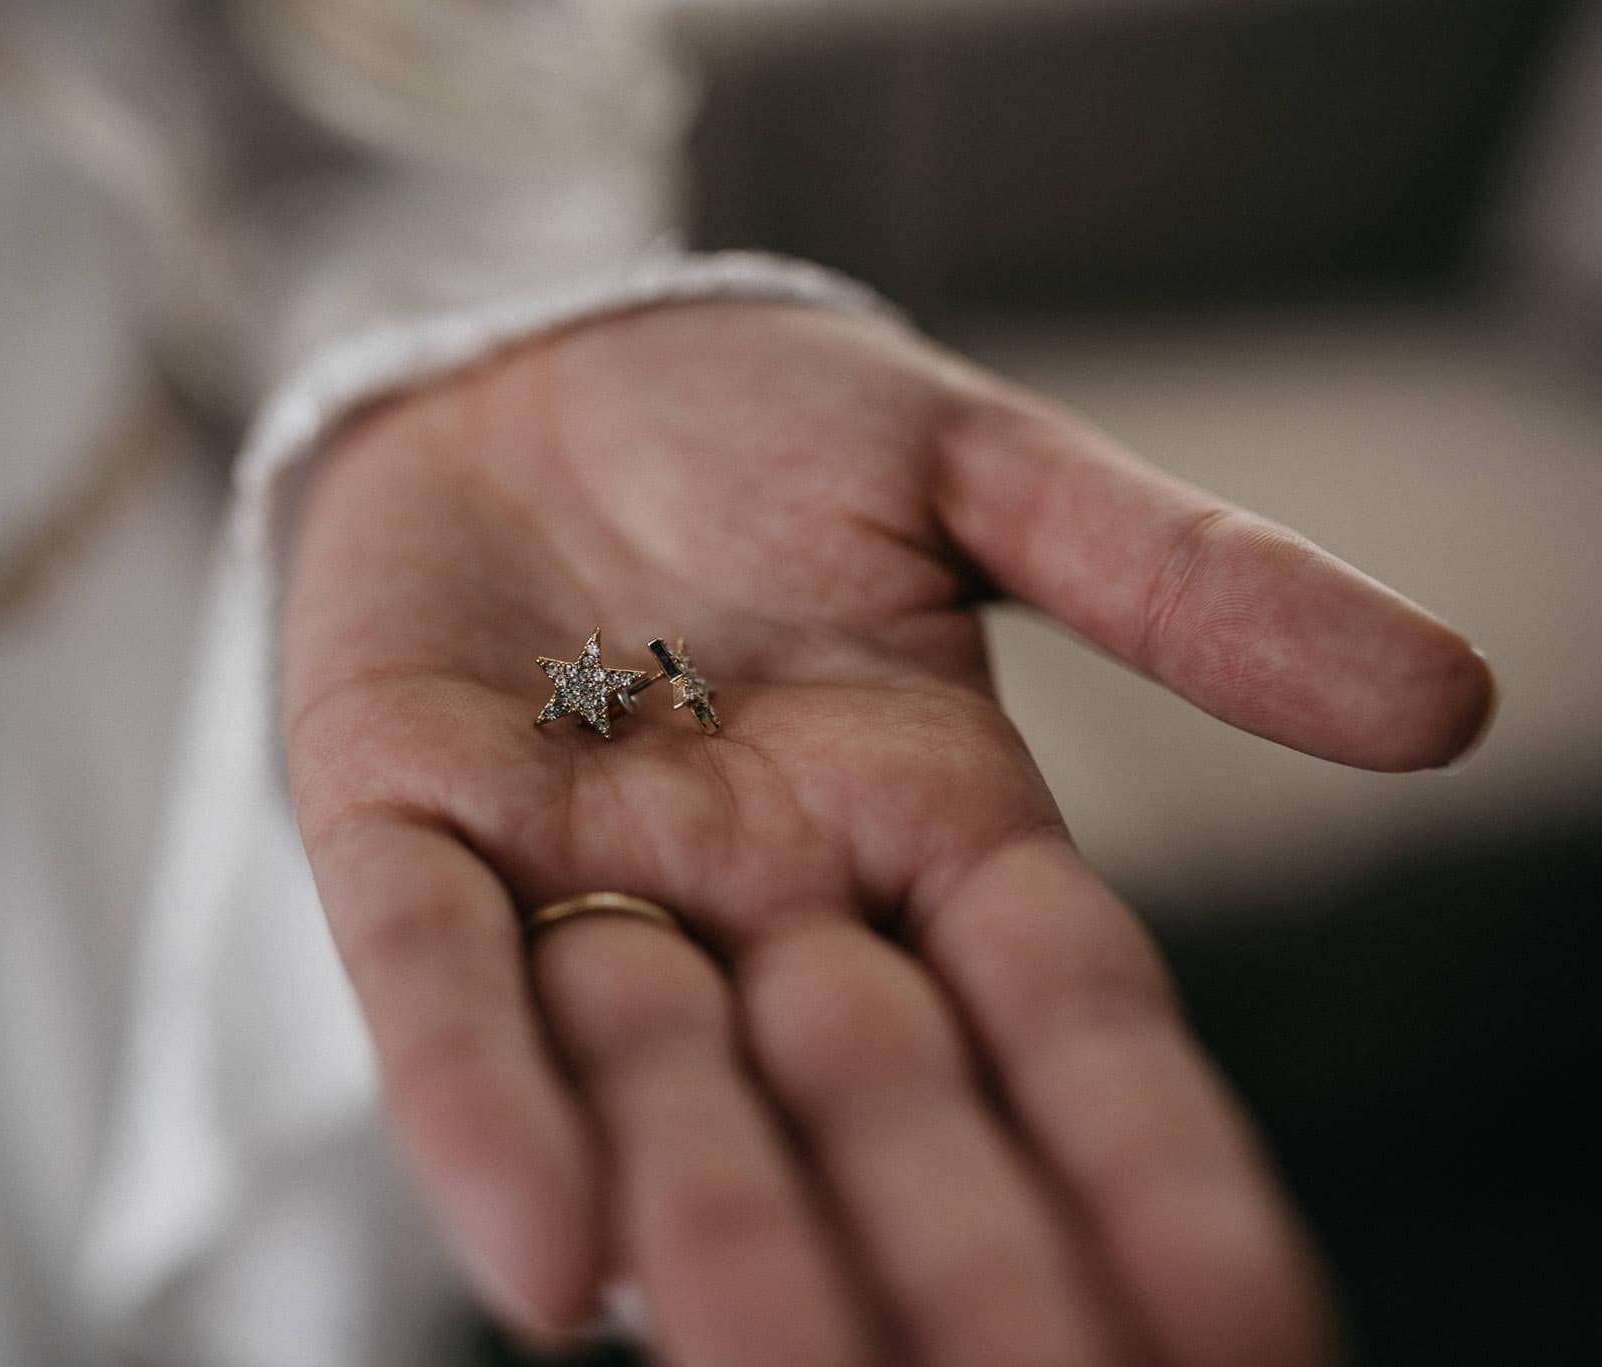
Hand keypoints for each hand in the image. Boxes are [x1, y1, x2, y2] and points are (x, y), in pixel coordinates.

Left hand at [281, 301, 1491, 1364]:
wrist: (522, 363)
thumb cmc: (745, 420)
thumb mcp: (973, 469)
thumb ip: (1176, 578)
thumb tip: (1444, 699)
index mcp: (927, 829)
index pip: (1064, 1033)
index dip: (1146, 1172)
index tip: (1239, 1329)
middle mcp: (762, 899)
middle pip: (874, 1109)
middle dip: (947, 1255)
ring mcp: (576, 876)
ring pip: (659, 1087)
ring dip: (723, 1232)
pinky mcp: (397, 823)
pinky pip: (442, 984)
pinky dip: (484, 1106)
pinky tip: (543, 1257)